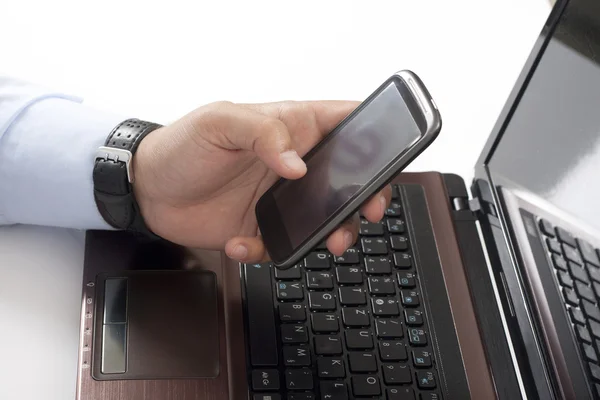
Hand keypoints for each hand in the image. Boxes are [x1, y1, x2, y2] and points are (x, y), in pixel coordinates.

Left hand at [132, 100, 391, 262]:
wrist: (147, 189)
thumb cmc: (180, 145)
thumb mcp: (219, 123)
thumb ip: (262, 133)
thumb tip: (297, 164)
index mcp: (291, 127)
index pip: (345, 123)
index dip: (373, 137)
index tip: (386, 159)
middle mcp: (293, 163)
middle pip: (348, 177)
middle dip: (365, 195)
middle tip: (367, 210)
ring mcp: (280, 198)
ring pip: (325, 218)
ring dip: (331, 232)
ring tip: (325, 241)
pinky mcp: (262, 227)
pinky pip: (282, 244)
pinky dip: (268, 250)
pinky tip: (242, 242)